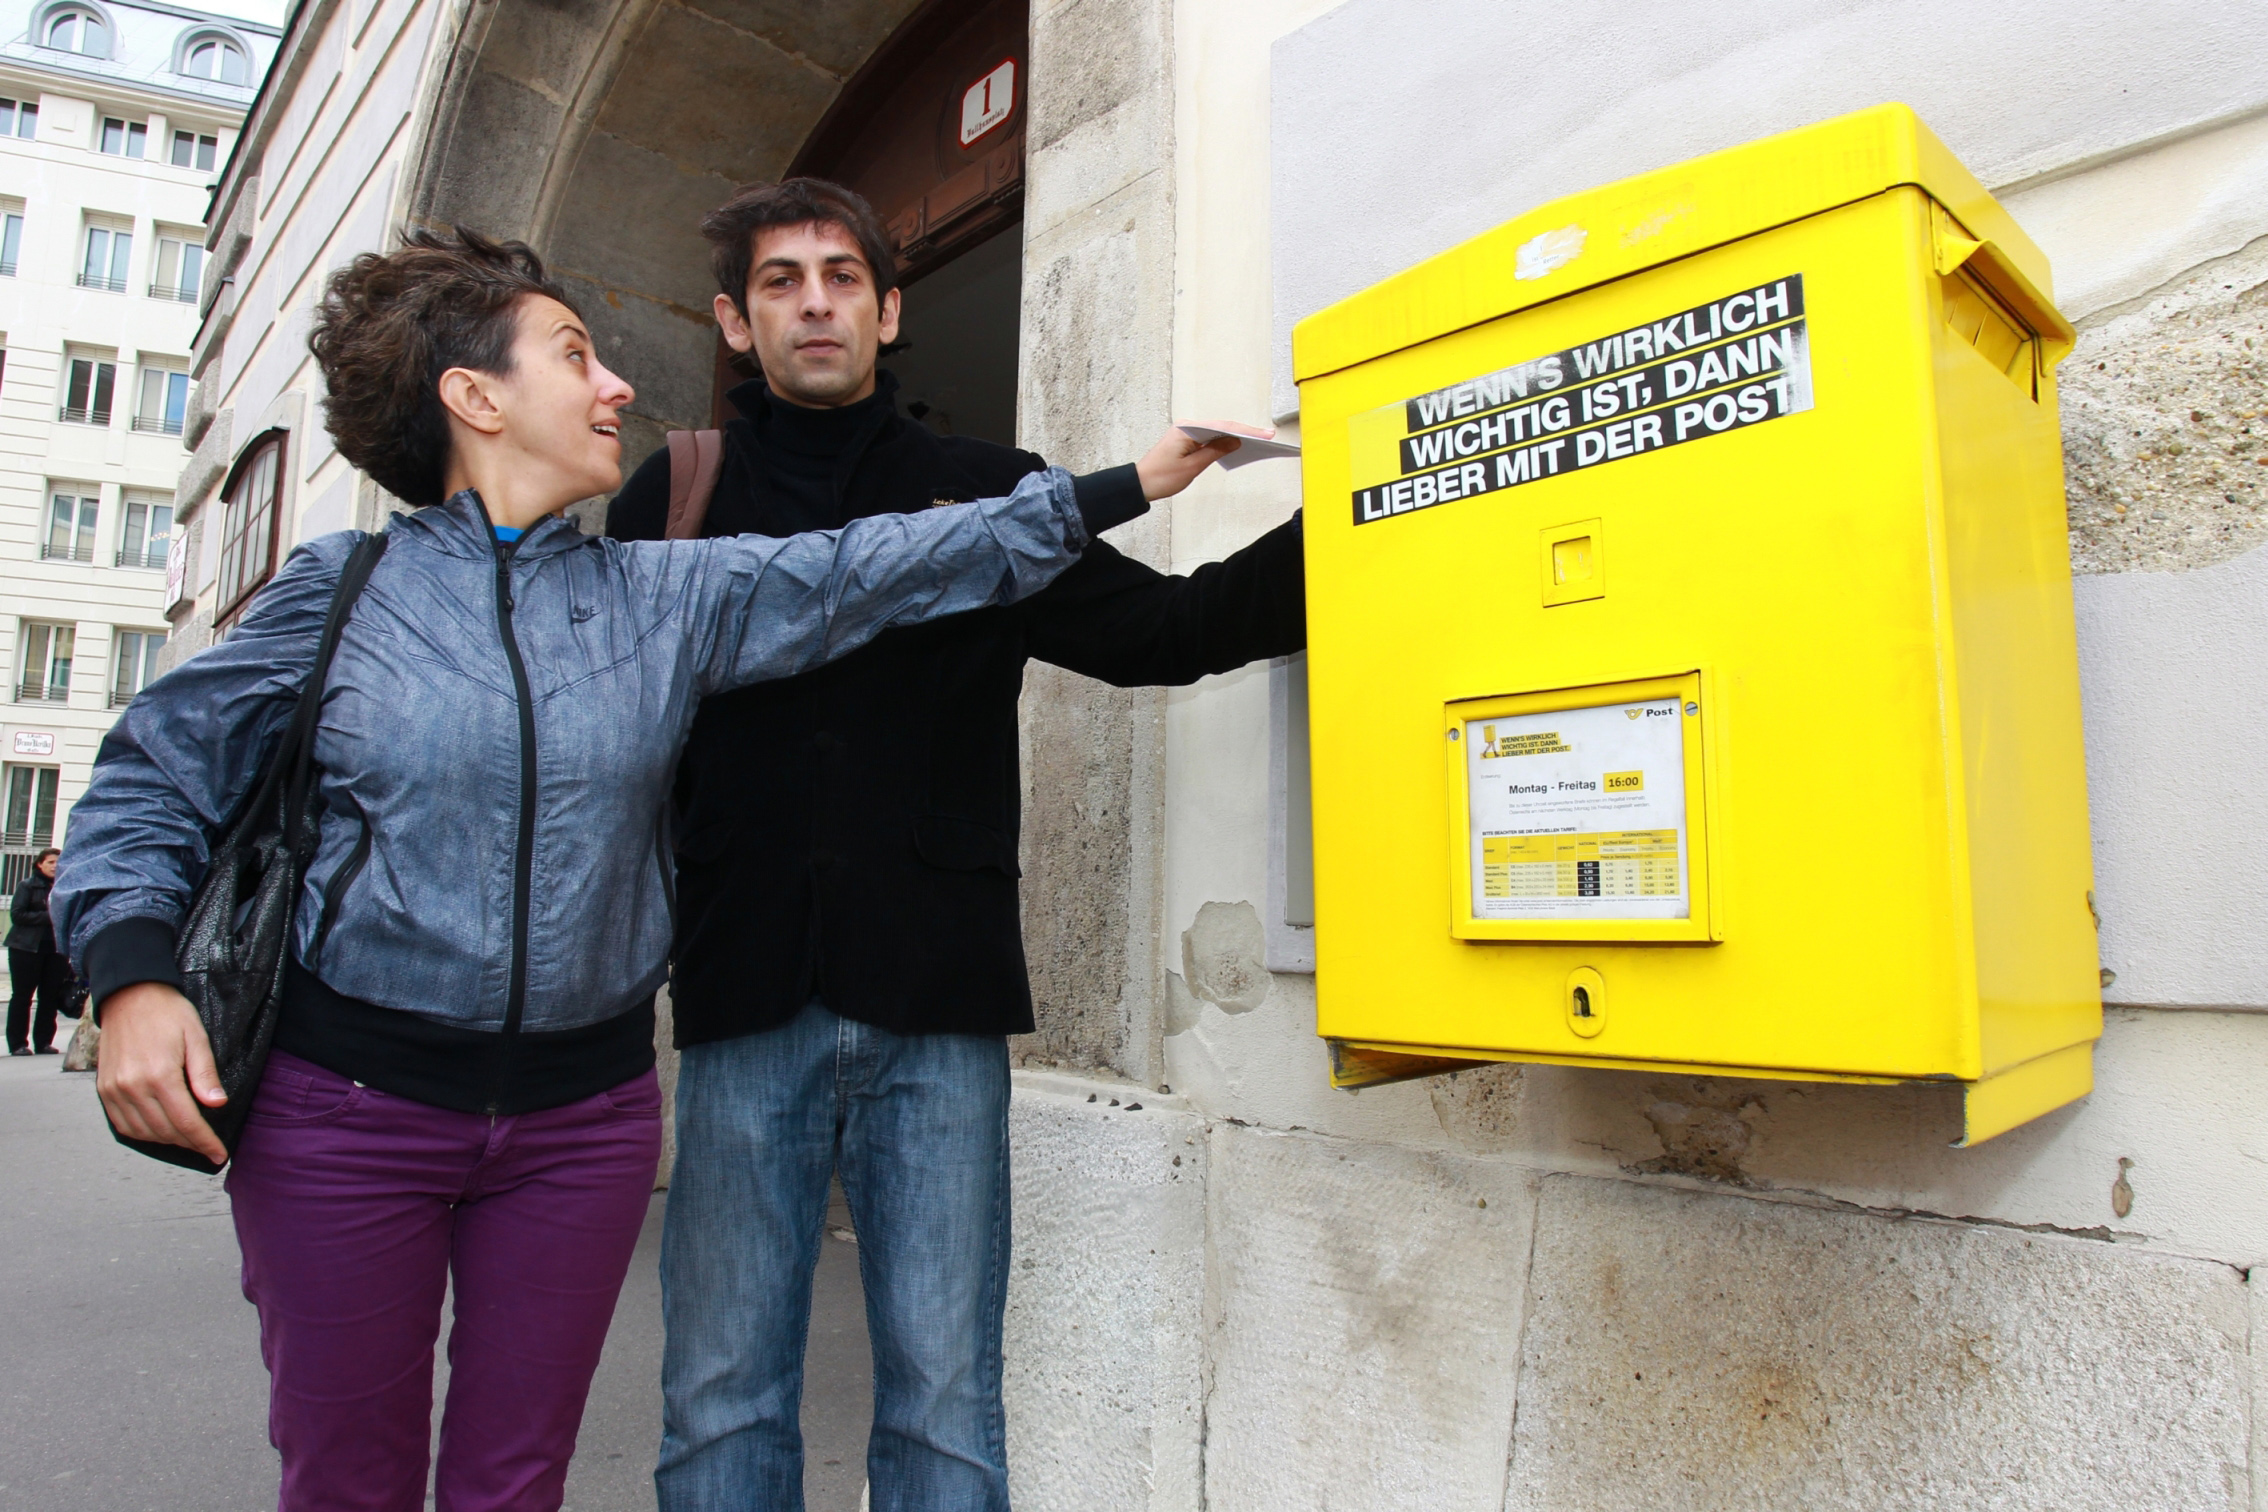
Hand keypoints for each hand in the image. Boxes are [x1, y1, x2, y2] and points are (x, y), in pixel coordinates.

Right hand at [97, 983, 227, 1165]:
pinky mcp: (104, 1089)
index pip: (187, 1122)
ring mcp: (114, 1090)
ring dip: (167, 1142)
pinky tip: (159, 1131)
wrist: (130, 996)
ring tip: (187, 1140)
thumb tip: (217, 1104)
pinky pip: (122, 1124)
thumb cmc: (168, 1013)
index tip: (219, 1155)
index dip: (205, 1142)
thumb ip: (205, 1074)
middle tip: (208, 1147)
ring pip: (143, 1133)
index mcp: (160, 1075)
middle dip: (190, 1144)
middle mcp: (133, 1087)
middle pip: (166, 1131)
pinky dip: (142, 1134)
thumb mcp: (197, 1037)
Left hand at [1134, 421, 1275, 500]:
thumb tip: (1235, 441)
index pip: (1223, 426)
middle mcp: (1188, 426)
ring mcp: (1187, 432)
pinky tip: (1237, 446)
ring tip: (1257, 441)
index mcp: (1188, 429)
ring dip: (1235, 436)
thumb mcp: (1192, 467)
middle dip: (1245, 431)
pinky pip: (1210, 438)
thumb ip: (1215, 451)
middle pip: (1222, 426)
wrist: (1140, 484)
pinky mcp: (1187, 440)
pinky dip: (1224, 442)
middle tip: (1267, 436)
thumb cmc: (1161, 477)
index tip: (1263, 434)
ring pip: (1217, 431)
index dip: (1245, 430)